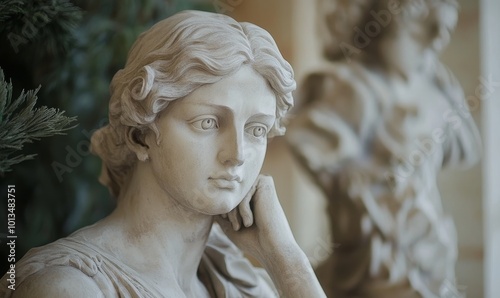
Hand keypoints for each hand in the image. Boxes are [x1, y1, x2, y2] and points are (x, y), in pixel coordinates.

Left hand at [216, 175, 326, 297]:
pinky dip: (243, 210)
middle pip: (229, 193)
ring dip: (233, 212)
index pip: (225, 196)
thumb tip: (207, 201)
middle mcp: (255, 186)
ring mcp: (261, 182)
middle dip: (227, 211)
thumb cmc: (252, 239)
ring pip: (235, 193)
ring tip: (240, 226)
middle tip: (236, 227)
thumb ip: (220, 212)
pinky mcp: (265, 182)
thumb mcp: (229, 225)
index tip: (230, 225)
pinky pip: (243, 193)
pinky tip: (250, 222)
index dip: (222, 210)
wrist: (272, 248)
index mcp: (249, 195)